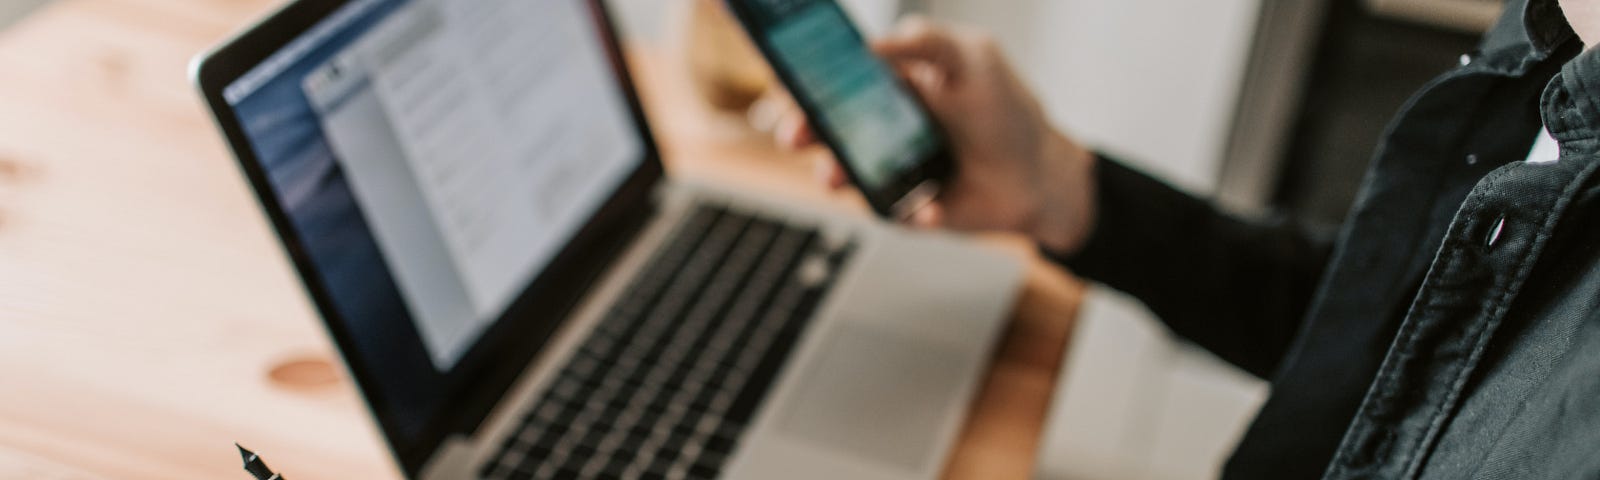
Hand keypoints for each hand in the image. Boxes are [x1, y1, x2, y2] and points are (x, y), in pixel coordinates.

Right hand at [774, 17, 1098, 254]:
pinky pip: (890, 212)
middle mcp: (881, 127)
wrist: (1040, 176)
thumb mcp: (974, 58)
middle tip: (794, 134)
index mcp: (891, 85)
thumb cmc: (1007, 112)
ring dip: (834, 174)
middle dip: (802, 128)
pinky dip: (909, 211)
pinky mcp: (904, 207)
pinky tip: (931, 206)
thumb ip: (926, 40)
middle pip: (824, 126)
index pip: (834, 77)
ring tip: (837, 177)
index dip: (806, 80)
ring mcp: (888, 169)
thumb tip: (872, 43)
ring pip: (842, 173)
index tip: (789, 84)